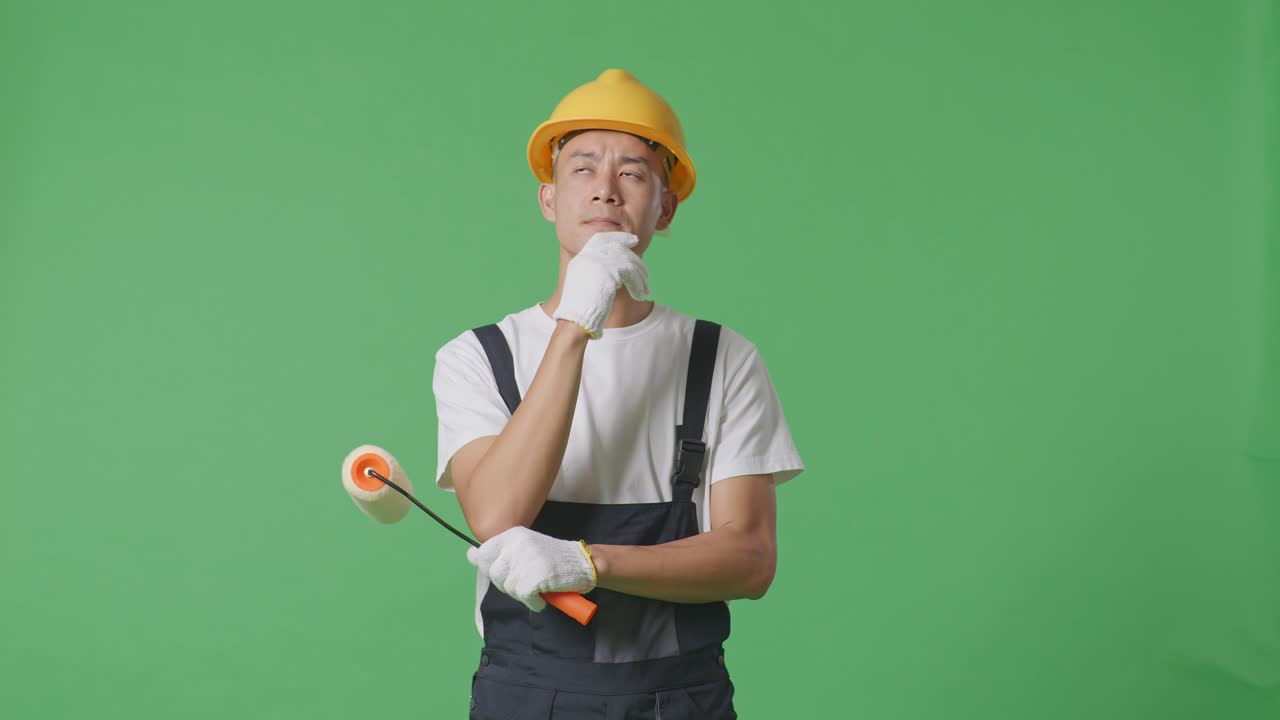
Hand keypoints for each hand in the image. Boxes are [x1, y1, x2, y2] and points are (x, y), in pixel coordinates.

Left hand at [466, 526, 596, 611]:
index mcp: (512, 535)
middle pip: (494, 574)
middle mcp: (516, 544)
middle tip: (527, 582)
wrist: (584, 563)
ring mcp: (526, 559)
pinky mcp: (535, 576)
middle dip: (508, 584)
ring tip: (538, 587)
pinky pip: (524, 597)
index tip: (505, 571)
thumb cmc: (554, 559)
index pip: (484, 553)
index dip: (490, 568)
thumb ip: (499, 553)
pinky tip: (544, 597)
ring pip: (509, 588)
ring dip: (522, 594)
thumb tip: (470, 555)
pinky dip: (534, 602)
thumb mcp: (523, 548)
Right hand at [552, 231, 650, 338]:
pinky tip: (640, 295)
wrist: (576, 320)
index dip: (619, 237)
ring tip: (645, 290)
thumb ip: (598, 271)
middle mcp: (588, 256)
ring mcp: (598, 262)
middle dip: (636, 261)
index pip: (602, 239)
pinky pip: (630, 274)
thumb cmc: (582, 310)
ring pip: (628, 262)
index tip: (633, 240)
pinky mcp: (609, 272)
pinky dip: (638, 285)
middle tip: (646, 274)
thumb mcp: (586, 284)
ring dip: (640, 277)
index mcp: (581, 258)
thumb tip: (620, 266)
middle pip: (619, 249)